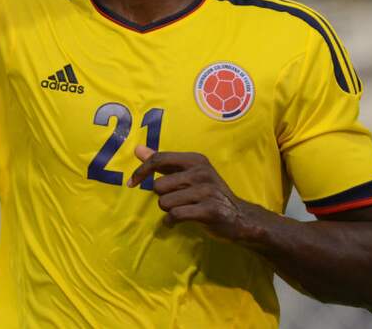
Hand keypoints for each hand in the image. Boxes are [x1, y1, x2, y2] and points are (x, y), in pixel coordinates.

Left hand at [128, 146, 260, 241]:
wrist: (240, 216)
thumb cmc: (209, 193)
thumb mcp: (189, 173)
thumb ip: (163, 163)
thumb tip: (137, 149)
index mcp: (195, 159)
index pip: (159, 159)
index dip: (141, 171)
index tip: (131, 183)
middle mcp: (201, 172)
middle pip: (159, 185)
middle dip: (163, 197)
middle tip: (177, 201)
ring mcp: (206, 191)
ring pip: (165, 202)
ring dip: (168, 210)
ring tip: (182, 210)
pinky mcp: (209, 210)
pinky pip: (175, 215)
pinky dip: (171, 221)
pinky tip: (177, 222)